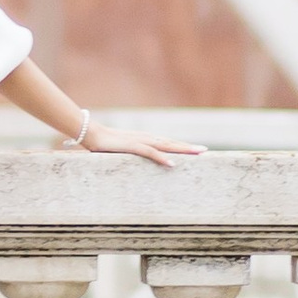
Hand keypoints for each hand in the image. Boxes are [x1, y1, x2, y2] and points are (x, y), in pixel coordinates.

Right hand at [77, 126, 201, 165]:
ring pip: (166, 146)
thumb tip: (141, 161)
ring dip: (182, 149)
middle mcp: (147, 138)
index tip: (197, 151)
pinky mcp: (132, 146)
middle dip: (189, 147)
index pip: (169, 143)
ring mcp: (140, 141)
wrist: (92, 134)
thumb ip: (135, 155)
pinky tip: (172, 163)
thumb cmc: (106, 144)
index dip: (183, 146)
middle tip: (205, 151)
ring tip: (197, 153)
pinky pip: (150, 153)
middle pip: (172, 143)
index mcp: (146, 139)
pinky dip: (162, 158)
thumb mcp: (124, 150)